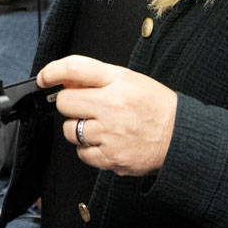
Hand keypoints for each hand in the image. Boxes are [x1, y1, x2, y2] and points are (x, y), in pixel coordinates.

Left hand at [37, 54, 177, 175]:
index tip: (45, 78)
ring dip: (78, 128)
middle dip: (71, 104)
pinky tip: (105, 142)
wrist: (182, 137)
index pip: (75, 69)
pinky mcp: (111, 158)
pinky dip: (88, 149)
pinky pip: (82, 153)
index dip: (52, 71)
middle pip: (65, 103)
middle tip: (87, 107)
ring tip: (100, 126)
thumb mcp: (129, 80)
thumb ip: (97, 77)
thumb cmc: (157, 107)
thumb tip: (65, 81)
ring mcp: (110, 135)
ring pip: (70, 130)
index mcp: (118, 83)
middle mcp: (112, 108)